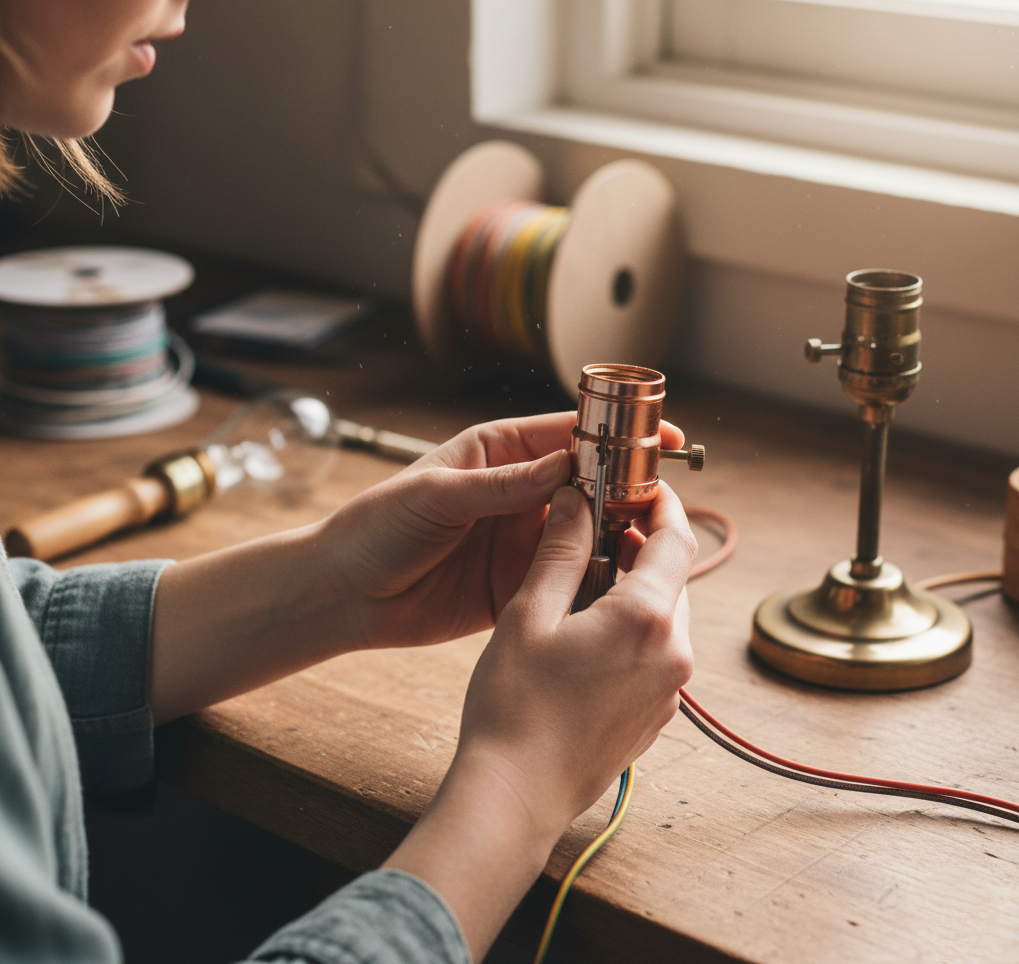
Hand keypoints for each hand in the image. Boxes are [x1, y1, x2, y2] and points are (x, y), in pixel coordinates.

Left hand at [323, 411, 683, 650]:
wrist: (344, 593)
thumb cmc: (378, 526)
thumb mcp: (438, 496)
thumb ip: (504, 485)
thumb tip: (567, 466)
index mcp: (499, 452)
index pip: (568, 434)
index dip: (616, 434)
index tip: (660, 438)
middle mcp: (519, 493)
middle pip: (589, 483)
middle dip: (627, 487)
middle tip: (666, 498)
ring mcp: (521, 540)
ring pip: (586, 532)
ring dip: (617, 535)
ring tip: (652, 542)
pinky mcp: (519, 585)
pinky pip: (566, 578)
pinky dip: (592, 579)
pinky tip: (618, 584)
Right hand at [455, 478, 695, 830]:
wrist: (516, 796)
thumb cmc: (514, 708)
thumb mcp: (528, 615)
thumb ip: (560, 551)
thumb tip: (574, 501)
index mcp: (645, 620)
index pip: (675, 539)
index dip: (661, 504)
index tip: (640, 485)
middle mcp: (672, 654)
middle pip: (673, 576)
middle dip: (640, 545)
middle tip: (596, 527)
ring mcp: (669, 689)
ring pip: (665, 614)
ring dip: (635, 586)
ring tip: (581, 580)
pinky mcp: (656, 714)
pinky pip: (657, 651)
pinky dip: (633, 626)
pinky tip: (586, 631)